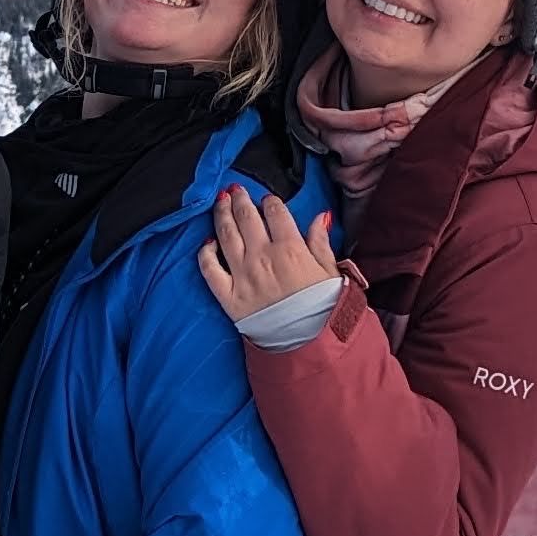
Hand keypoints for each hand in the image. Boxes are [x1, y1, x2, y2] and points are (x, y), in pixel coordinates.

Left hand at [197, 183, 340, 324]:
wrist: (309, 345)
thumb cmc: (323, 309)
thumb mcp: (331, 272)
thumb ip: (321, 242)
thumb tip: (320, 216)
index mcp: (290, 249)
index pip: (275, 212)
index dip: (270, 201)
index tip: (268, 200)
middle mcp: (262, 257)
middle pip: (246, 217)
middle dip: (240, 199)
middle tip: (236, 190)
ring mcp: (242, 275)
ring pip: (225, 235)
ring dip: (222, 214)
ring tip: (220, 201)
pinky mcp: (228, 296)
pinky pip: (209, 269)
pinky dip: (205, 253)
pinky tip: (207, 243)